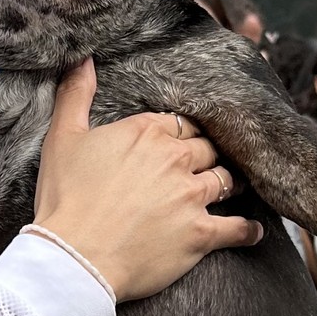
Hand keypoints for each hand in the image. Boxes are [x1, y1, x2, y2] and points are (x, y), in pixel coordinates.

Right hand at [33, 60, 260, 301]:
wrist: (75, 257)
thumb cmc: (65, 200)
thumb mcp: (62, 138)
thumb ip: (76, 95)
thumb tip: (84, 58)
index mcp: (146, 132)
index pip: (180, 123)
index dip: (184, 132)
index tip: (187, 138)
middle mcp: (175, 158)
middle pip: (208, 148)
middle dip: (210, 154)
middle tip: (213, 160)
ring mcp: (192, 195)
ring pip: (226, 180)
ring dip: (231, 183)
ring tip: (235, 186)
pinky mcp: (201, 234)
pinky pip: (237, 228)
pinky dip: (248, 230)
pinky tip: (254, 231)